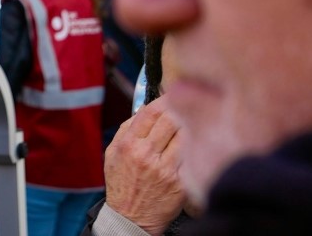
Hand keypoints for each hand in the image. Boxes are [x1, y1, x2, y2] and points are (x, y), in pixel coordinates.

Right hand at [104, 97, 186, 235]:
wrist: (131, 217)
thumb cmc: (122, 183)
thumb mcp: (112, 152)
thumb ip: (127, 129)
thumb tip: (144, 109)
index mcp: (129, 145)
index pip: (150, 113)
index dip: (163, 100)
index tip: (170, 95)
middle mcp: (147, 155)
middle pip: (170, 120)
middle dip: (180, 109)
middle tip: (187, 104)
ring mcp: (165, 169)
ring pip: (185, 136)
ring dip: (191, 126)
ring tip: (196, 120)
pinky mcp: (180, 183)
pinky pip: (192, 157)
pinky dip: (196, 147)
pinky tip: (199, 142)